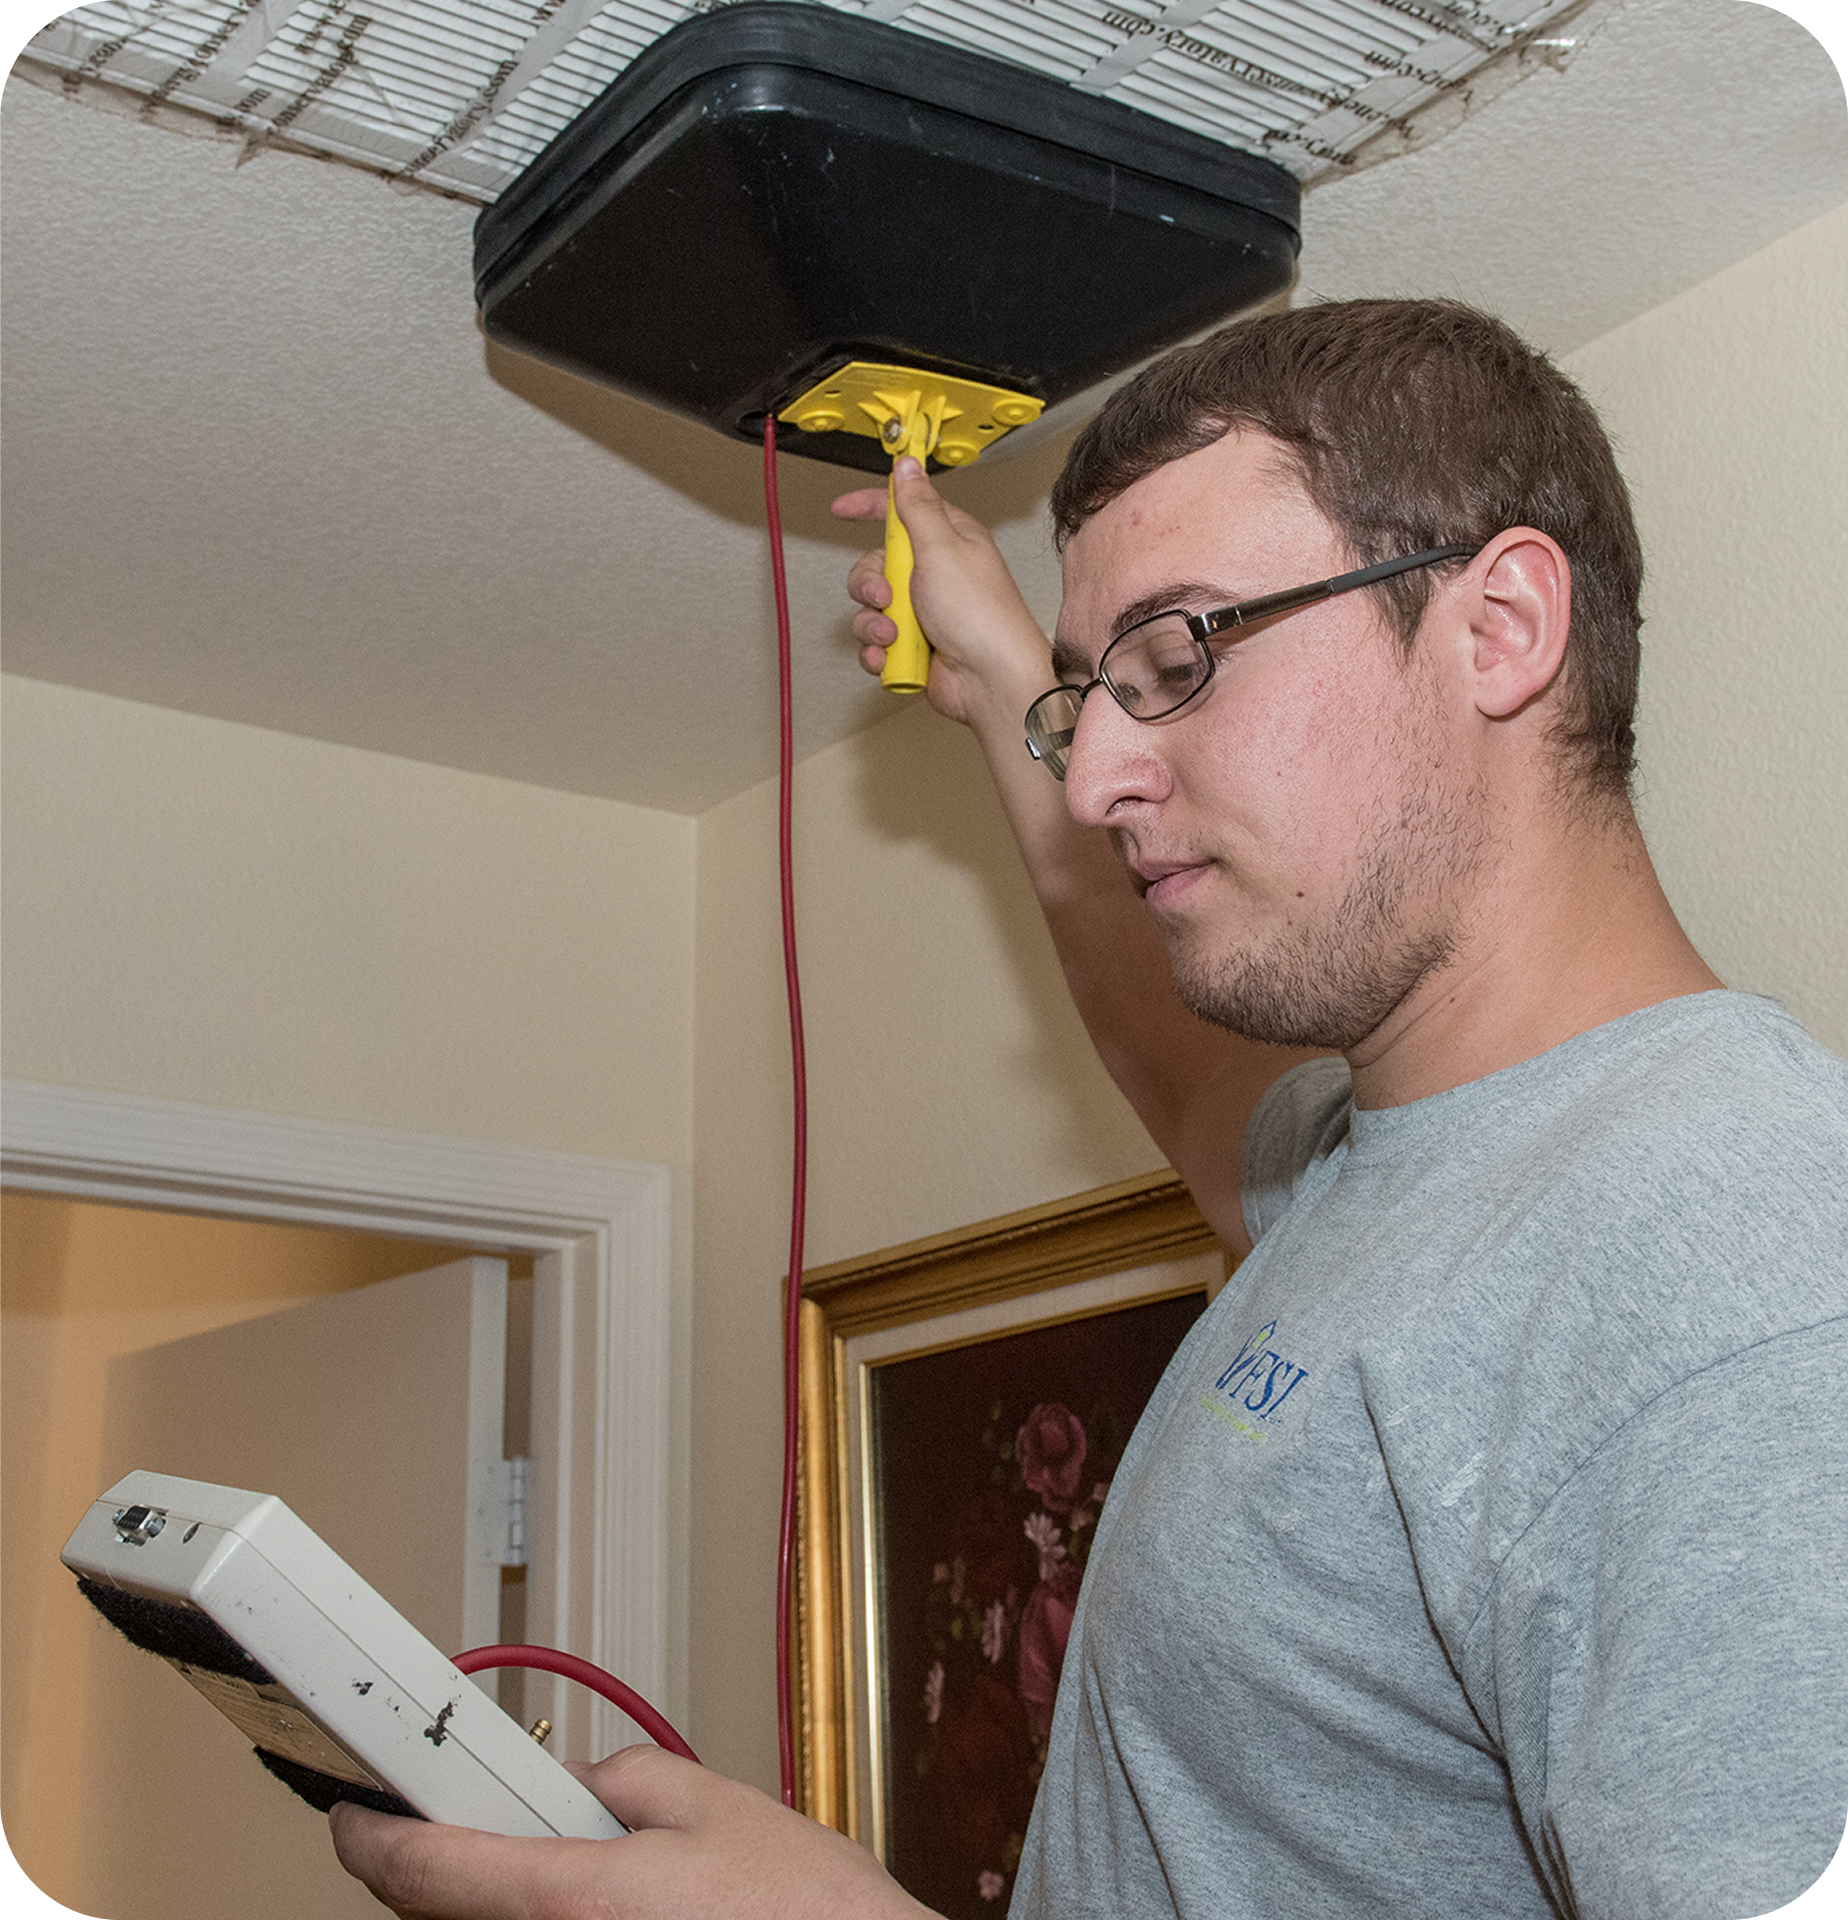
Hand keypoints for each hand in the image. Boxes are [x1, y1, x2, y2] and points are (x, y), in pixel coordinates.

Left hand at [330, 1746, 936, 1919]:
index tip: (349, 1812)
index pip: (423, 1869)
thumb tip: (575, 1784)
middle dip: (437, 1867)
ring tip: (563, 1867)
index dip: (370, 1835)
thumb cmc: (803, 1913)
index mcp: (569, 1901)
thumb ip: (622, 1777)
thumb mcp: (713, 1802)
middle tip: (462, 1820)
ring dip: (491, 1904)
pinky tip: (587, 1905)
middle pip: (438, 1917)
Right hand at [833, 458, 1050, 731]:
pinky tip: (889, 657)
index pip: (901, 511)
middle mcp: (933, 574)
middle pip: (875, 564)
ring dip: (873, 623)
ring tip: (894, 635)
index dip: (870, 506)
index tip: (843, 509)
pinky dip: (877, 651)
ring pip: (870, 607)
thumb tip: (908, 467)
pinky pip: (875, 642)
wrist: (990, 679)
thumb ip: (917, 507)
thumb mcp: (942, 547)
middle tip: (887, 596)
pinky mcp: (913, 645)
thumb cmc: (980, 614)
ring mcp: (923, 611)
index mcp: (946, 540)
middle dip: (870, 584)